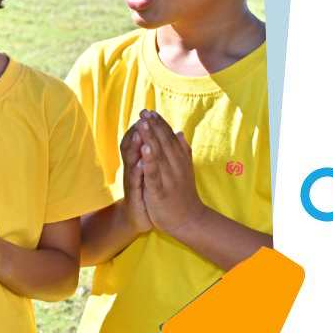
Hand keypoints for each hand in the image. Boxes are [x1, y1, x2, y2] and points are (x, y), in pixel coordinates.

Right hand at [119, 121, 151, 233]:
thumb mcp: (153, 170)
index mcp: (139, 161)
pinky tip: (142, 162)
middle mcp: (132, 168)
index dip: (143, 126)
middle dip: (138, 131)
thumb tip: (164, 136)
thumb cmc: (148, 192)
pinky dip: (139, 170)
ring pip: (132, 160)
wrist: (140, 218)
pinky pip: (136, 180)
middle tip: (143, 117)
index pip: (138, 140)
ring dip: (136, 146)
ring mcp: (132, 180)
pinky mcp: (134, 193)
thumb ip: (156, 153)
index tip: (150, 112)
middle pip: (132, 145)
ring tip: (141, 133)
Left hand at [137, 111, 205, 236]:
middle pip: (163, 143)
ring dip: (151, 138)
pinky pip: (153, 173)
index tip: (150, 111)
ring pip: (158, 154)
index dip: (159, 124)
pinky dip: (149, 160)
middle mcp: (175, 166)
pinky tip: (145, 148)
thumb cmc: (184, 195)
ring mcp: (168, 177)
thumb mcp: (184, 170)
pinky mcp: (160, 189)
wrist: (189, 221)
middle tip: (144, 111)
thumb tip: (180, 132)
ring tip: (143, 123)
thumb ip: (182, 151)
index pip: (169, 138)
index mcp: (179, 160)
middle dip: (153, 126)